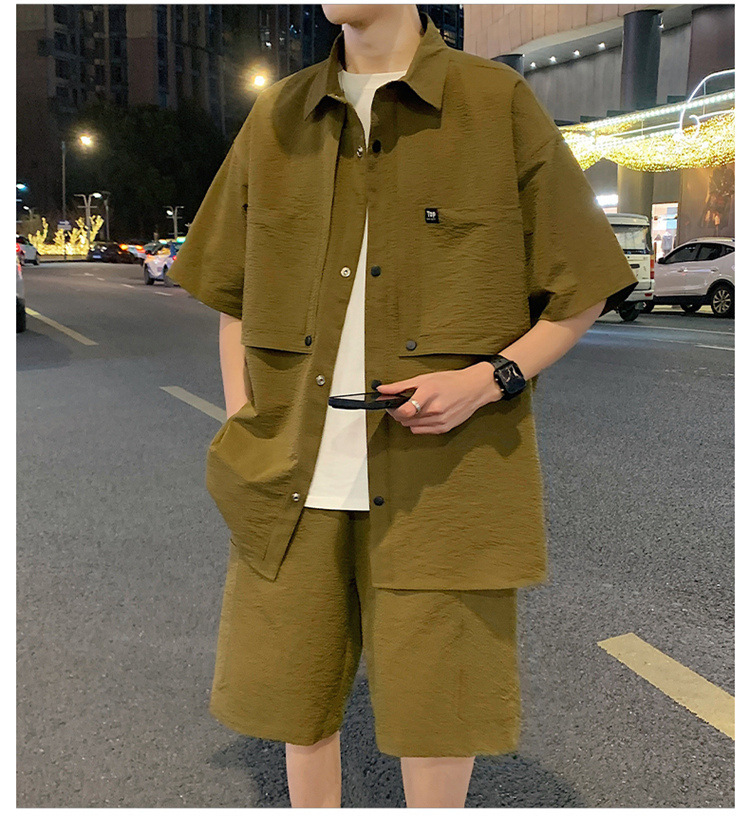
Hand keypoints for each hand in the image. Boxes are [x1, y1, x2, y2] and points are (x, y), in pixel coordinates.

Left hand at [377, 362, 502, 433]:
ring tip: (414, 408)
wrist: (475, 388)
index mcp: (429, 393)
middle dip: (398, 412)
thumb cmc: (451, 381)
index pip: (404, 410)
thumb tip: (382, 389)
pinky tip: (424, 414)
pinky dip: (418, 424)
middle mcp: (435, 409)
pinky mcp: (444, 428)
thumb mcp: (424, 378)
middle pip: (405, 419)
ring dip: (407, 419)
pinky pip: (421, 431)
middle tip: (400, 404)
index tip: (388, 404)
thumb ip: (400, 386)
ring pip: (411, 426)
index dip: (392, 409)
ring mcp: (440, 421)